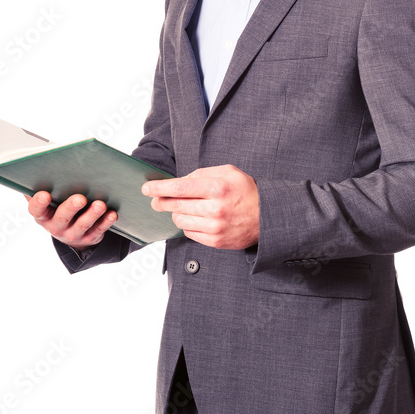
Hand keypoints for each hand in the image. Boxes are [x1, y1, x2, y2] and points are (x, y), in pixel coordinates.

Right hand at [26, 191, 117, 248]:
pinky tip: (112, 214)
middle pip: (62, 217)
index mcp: (43, 215)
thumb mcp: (48, 202)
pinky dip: (106, 222)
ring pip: (83, 225)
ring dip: (92, 214)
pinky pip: (99, 229)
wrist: (71, 232)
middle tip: (80, 198)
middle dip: (71, 207)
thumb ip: (42, 186)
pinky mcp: (89, 237)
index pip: (36, 210)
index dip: (39, 203)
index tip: (45, 194)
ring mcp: (73, 234)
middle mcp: (56, 226)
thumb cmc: (58, 208)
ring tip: (100, 204)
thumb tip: (38, 167)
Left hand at [141, 164, 258, 249]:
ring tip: (181, 208)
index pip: (179, 188)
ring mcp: (214, 227)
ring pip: (180, 220)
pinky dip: (187, 225)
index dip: (159, 188)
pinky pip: (189, 233)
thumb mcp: (228, 172)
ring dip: (176, 213)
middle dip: (161, 201)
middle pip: (175, 205)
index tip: (147, 188)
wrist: (267, 216)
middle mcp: (215, 209)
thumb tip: (180, 181)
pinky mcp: (215, 241)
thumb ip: (202, 174)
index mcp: (217, 188)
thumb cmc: (246, 191)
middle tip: (155, 200)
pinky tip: (194, 218)